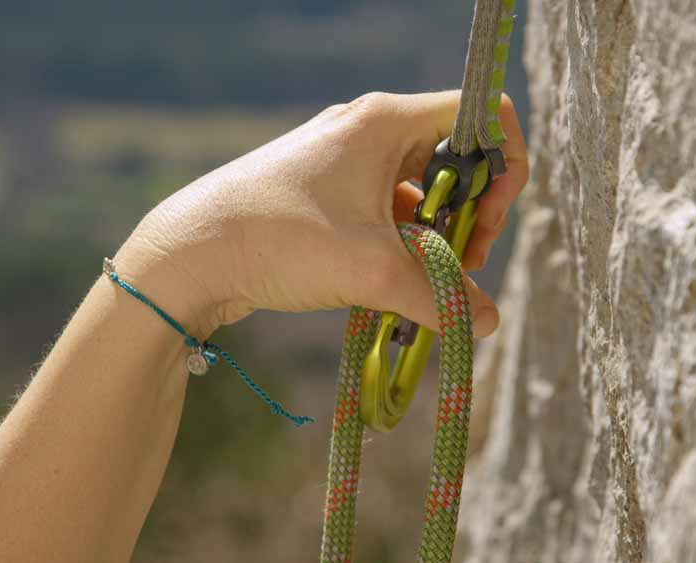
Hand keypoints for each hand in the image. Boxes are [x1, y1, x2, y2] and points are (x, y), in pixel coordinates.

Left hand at [114, 91, 528, 338]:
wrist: (189, 254)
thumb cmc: (280, 240)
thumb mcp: (373, 271)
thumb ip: (442, 297)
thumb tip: (488, 323)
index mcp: (386, 121)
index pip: (481, 114)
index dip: (506, 162)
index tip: (490, 217)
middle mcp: (370, 129)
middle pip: (457, 155)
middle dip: (473, 211)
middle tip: (466, 262)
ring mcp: (346, 158)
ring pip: (423, 187)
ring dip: (439, 233)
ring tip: (428, 280)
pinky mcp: (328, 189)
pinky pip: (389, 206)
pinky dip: (405, 241)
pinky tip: (394, 281)